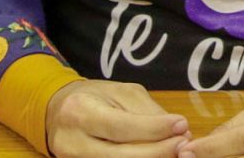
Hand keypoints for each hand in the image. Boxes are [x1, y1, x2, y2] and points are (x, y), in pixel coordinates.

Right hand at [46, 78, 188, 156]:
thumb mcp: (121, 92)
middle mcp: (71, 142)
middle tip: (183, 144)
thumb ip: (148, 112)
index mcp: (79, 111)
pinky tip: (157, 156)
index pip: (121, 126)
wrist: (59, 112)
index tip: (182, 126)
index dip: (154, 130)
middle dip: (157, 152)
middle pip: (119, 156)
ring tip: (174, 151)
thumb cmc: (96, 98)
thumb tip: (179, 130)